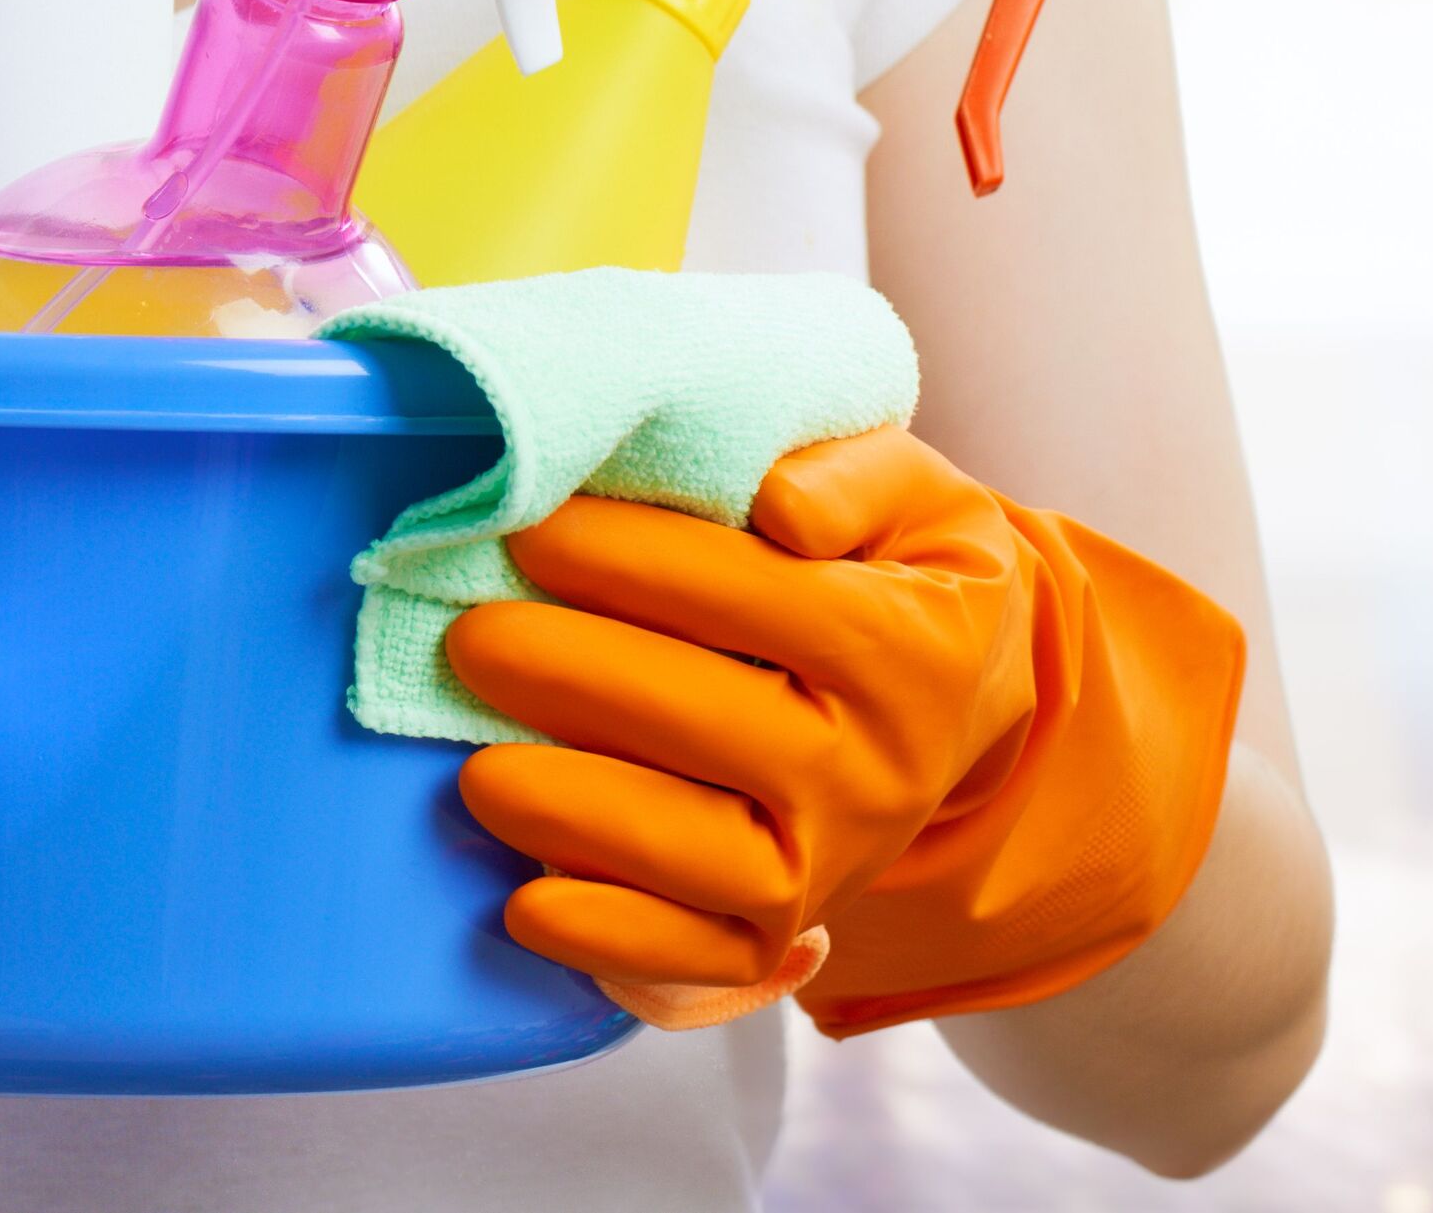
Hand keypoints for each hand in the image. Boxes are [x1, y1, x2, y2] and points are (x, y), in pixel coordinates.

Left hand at [448, 425, 1243, 1034]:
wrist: (959, 709)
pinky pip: (696, 958)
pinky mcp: (779, 932)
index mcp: (905, 645)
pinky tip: (525, 900)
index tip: (533, 528)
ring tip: (477, 769)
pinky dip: (609, 940)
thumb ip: (850, 474)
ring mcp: (828, 862)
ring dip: (578, 814)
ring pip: (698, 854)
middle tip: (473, 638)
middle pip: (711, 722)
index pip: (754, 597)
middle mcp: (874, 767)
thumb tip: (779, 503)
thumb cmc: (893, 571)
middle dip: (577, 678)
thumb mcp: (915, 496)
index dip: (634, 560)